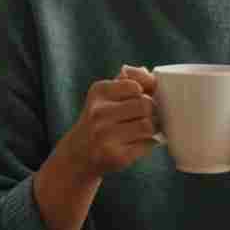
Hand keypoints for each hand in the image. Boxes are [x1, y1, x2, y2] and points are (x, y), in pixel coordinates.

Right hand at [58, 65, 158, 180]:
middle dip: (150, 111)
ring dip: (152, 128)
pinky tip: (137, 143)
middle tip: (145, 117)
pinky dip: (148, 143)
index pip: (136, 86)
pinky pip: (147, 144)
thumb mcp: (107, 94)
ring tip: (143, 130)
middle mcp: (99, 113)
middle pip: (146, 105)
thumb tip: (149, 73)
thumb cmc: (100, 119)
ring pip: (148, 126)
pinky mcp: (117, 156)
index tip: (138, 100)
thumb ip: (131, 78)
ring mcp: (106, 136)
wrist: (78, 154)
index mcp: (99, 92)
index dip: (143, 93)